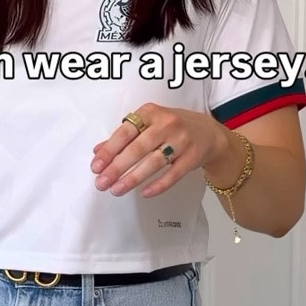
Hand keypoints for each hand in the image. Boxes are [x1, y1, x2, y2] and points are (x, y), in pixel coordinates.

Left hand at [90, 104, 240, 197]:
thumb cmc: (172, 128)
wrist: (209, 133)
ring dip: (133, 178)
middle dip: (117, 167)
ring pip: (154, 162)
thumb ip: (124, 136)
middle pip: (138, 148)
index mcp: (150, 112)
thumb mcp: (149, 124)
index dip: (109, 150)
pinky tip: (144, 193)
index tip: (95, 167)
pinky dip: (158, 185)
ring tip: (116, 190)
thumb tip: (98, 151)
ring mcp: (182, 140)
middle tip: (101, 183)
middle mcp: (167, 123)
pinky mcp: (193, 157)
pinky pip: (173, 174)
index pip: (125, 132)